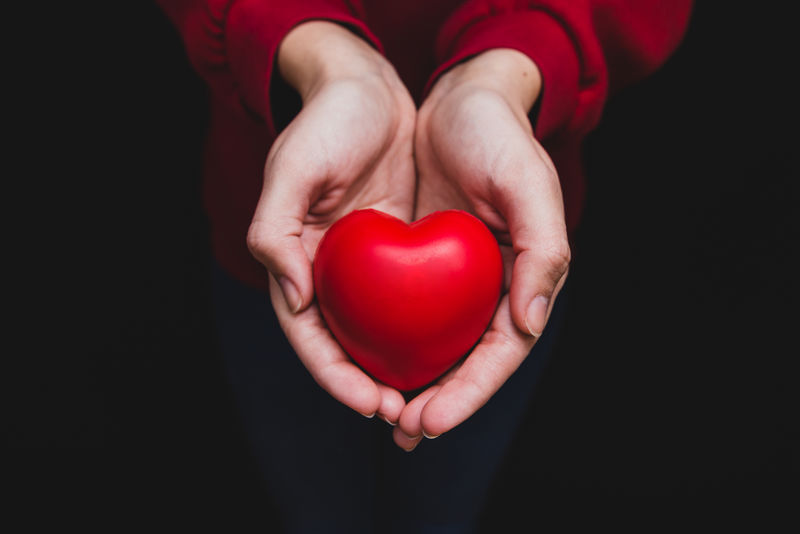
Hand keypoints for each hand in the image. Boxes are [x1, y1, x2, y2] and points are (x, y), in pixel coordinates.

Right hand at [246, 21, 415, 423]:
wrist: (369, 88)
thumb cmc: (325, 123)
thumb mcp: (292, 168)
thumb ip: (274, 231)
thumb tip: (290, 297)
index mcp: (296, 265)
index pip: (311, 339)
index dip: (336, 379)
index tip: (371, 405)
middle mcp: (330, 275)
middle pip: (348, 349)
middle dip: (373, 391)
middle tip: (411, 420)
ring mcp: (367, 267)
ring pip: (383, 335)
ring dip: (404, 373)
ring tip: (434, 404)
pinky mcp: (399, 252)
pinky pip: (415, 302)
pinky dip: (428, 332)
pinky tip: (454, 352)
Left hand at [394, 49, 569, 449]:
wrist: (460, 100)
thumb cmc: (501, 138)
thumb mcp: (529, 185)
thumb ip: (542, 253)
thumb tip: (531, 323)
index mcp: (523, 279)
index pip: (500, 353)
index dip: (470, 393)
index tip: (433, 421)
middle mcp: (490, 287)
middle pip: (467, 361)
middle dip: (439, 402)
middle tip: (405, 431)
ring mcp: (454, 279)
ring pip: (435, 346)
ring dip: (413, 385)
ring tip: (384, 416)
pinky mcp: (421, 262)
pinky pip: (404, 312)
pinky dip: (390, 342)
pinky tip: (368, 362)